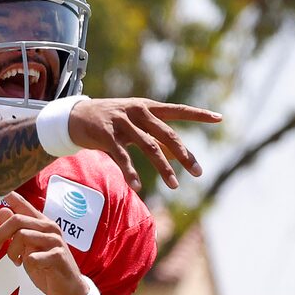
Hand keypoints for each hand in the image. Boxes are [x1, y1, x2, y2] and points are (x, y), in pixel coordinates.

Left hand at [0, 192, 90, 294]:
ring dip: (12, 251)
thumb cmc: (46, 265)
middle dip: (0, 234)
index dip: (11, 197)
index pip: (24, 205)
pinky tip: (31, 266)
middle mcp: (49, 228)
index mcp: (41, 223)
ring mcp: (55, 241)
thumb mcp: (27, 246)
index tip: (1, 191)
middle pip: (17, 220)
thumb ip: (16, 230)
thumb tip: (2, 211)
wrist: (67, 287)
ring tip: (16, 261)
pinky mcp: (58, 256)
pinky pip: (32, 256)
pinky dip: (27, 263)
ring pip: (22, 236)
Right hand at [67, 97, 220, 189]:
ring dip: (163, 168)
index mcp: (147, 107)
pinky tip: (138, 186)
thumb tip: (178, 154)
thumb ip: (155, 135)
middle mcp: (138, 112)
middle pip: (167, 134)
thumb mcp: (135, 123)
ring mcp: (122, 123)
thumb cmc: (110, 121)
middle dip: (184, 155)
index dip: (199, 114)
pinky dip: (130, 172)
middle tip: (198, 172)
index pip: (178, 110)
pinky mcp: (106, 135)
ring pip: (149, 147)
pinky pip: (122, 156)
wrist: (74, 116)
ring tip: (174, 185)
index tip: (219, 118)